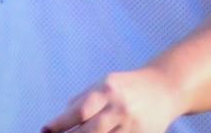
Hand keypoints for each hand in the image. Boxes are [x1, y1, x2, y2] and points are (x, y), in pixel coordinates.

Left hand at [40, 67, 183, 132]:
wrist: (165, 88)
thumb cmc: (128, 86)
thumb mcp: (105, 83)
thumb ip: (83, 99)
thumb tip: (61, 118)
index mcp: (108, 90)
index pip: (80, 111)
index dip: (60, 123)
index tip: (45, 130)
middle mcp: (120, 108)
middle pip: (91, 131)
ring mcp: (132, 125)